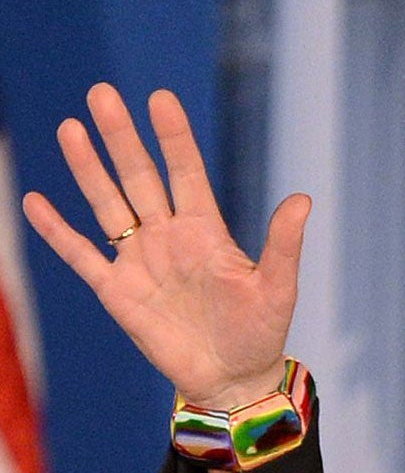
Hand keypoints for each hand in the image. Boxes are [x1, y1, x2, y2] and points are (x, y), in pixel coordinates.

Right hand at [20, 83, 308, 410]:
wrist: (233, 378)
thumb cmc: (261, 332)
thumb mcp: (278, 288)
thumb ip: (283, 245)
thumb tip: (302, 199)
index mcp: (206, 231)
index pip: (186, 173)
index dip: (173, 138)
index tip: (160, 99)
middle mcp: (168, 236)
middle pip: (139, 178)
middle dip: (122, 138)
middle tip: (101, 93)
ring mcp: (139, 261)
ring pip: (107, 204)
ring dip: (88, 169)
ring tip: (71, 128)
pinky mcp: (117, 292)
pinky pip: (81, 255)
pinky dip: (57, 231)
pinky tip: (35, 202)